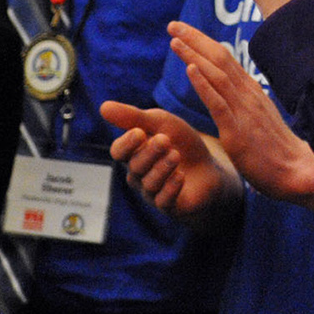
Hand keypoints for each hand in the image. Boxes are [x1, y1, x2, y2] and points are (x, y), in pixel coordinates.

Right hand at [99, 100, 239, 225]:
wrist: (211, 165)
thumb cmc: (181, 141)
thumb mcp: (161, 122)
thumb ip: (134, 116)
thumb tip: (103, 107)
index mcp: (133, 154)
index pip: (118, 151)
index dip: (126, 143)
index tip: (140, 132)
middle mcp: (138, 175)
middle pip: (135, 166)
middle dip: (149, 153)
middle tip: (164, 140)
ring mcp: (152, 193)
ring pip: (149, 183)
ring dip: (162, 168)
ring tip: (175, 155)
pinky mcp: (169, 206)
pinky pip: (163, 202)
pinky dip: (171, 188)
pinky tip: (180, 176)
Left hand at [168, 21, 313, 223]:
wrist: (296, 172)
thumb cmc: (276, 150)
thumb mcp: (258, 119)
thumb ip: (244, 104)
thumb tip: (231, 94)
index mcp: (252, 91)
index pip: (226, 59)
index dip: (203, 43)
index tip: (184, 32)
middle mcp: (248, 94)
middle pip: (220, 59)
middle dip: (195, 40)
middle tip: (173, 25)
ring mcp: (244, 111)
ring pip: (216, 75)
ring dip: (194, 56)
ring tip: (175, 41)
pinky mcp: (238, 131)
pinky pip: (218, 103)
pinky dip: (203, 84)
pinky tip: (189, 70)